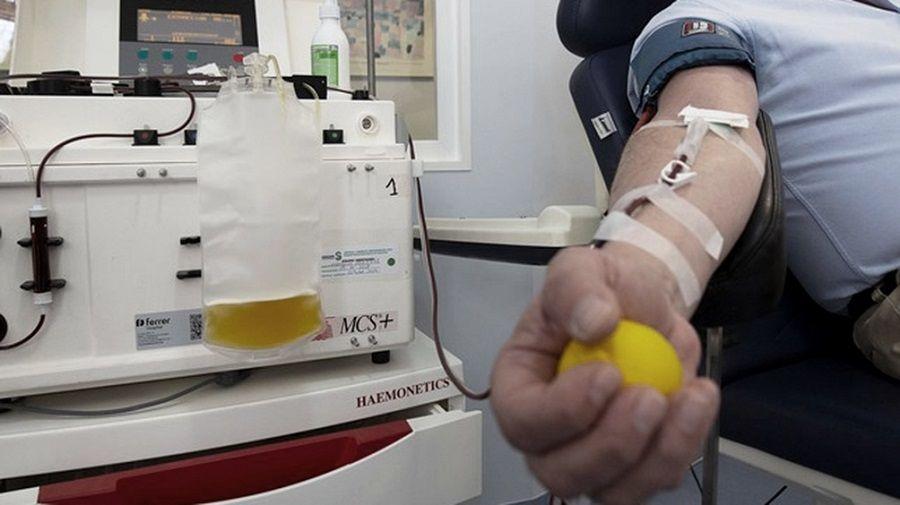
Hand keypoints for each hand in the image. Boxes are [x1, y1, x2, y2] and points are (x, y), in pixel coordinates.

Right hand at [490, 246, 719, 504]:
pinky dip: (686, 444)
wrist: (645, 305)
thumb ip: (577, 288)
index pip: (523, 421)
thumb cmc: (602, 291)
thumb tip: (594, 322)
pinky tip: (697, 396)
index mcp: (519, 387)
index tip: (609, 373)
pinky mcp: (637, 464)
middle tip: (651, 396)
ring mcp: (592, 457)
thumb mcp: (581, 269)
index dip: (563, 411)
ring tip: (689, 397)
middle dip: (612, 446)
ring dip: (658, 455)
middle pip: (562, 474)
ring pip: (614, 492)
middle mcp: (548, 435)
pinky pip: (658, 479)